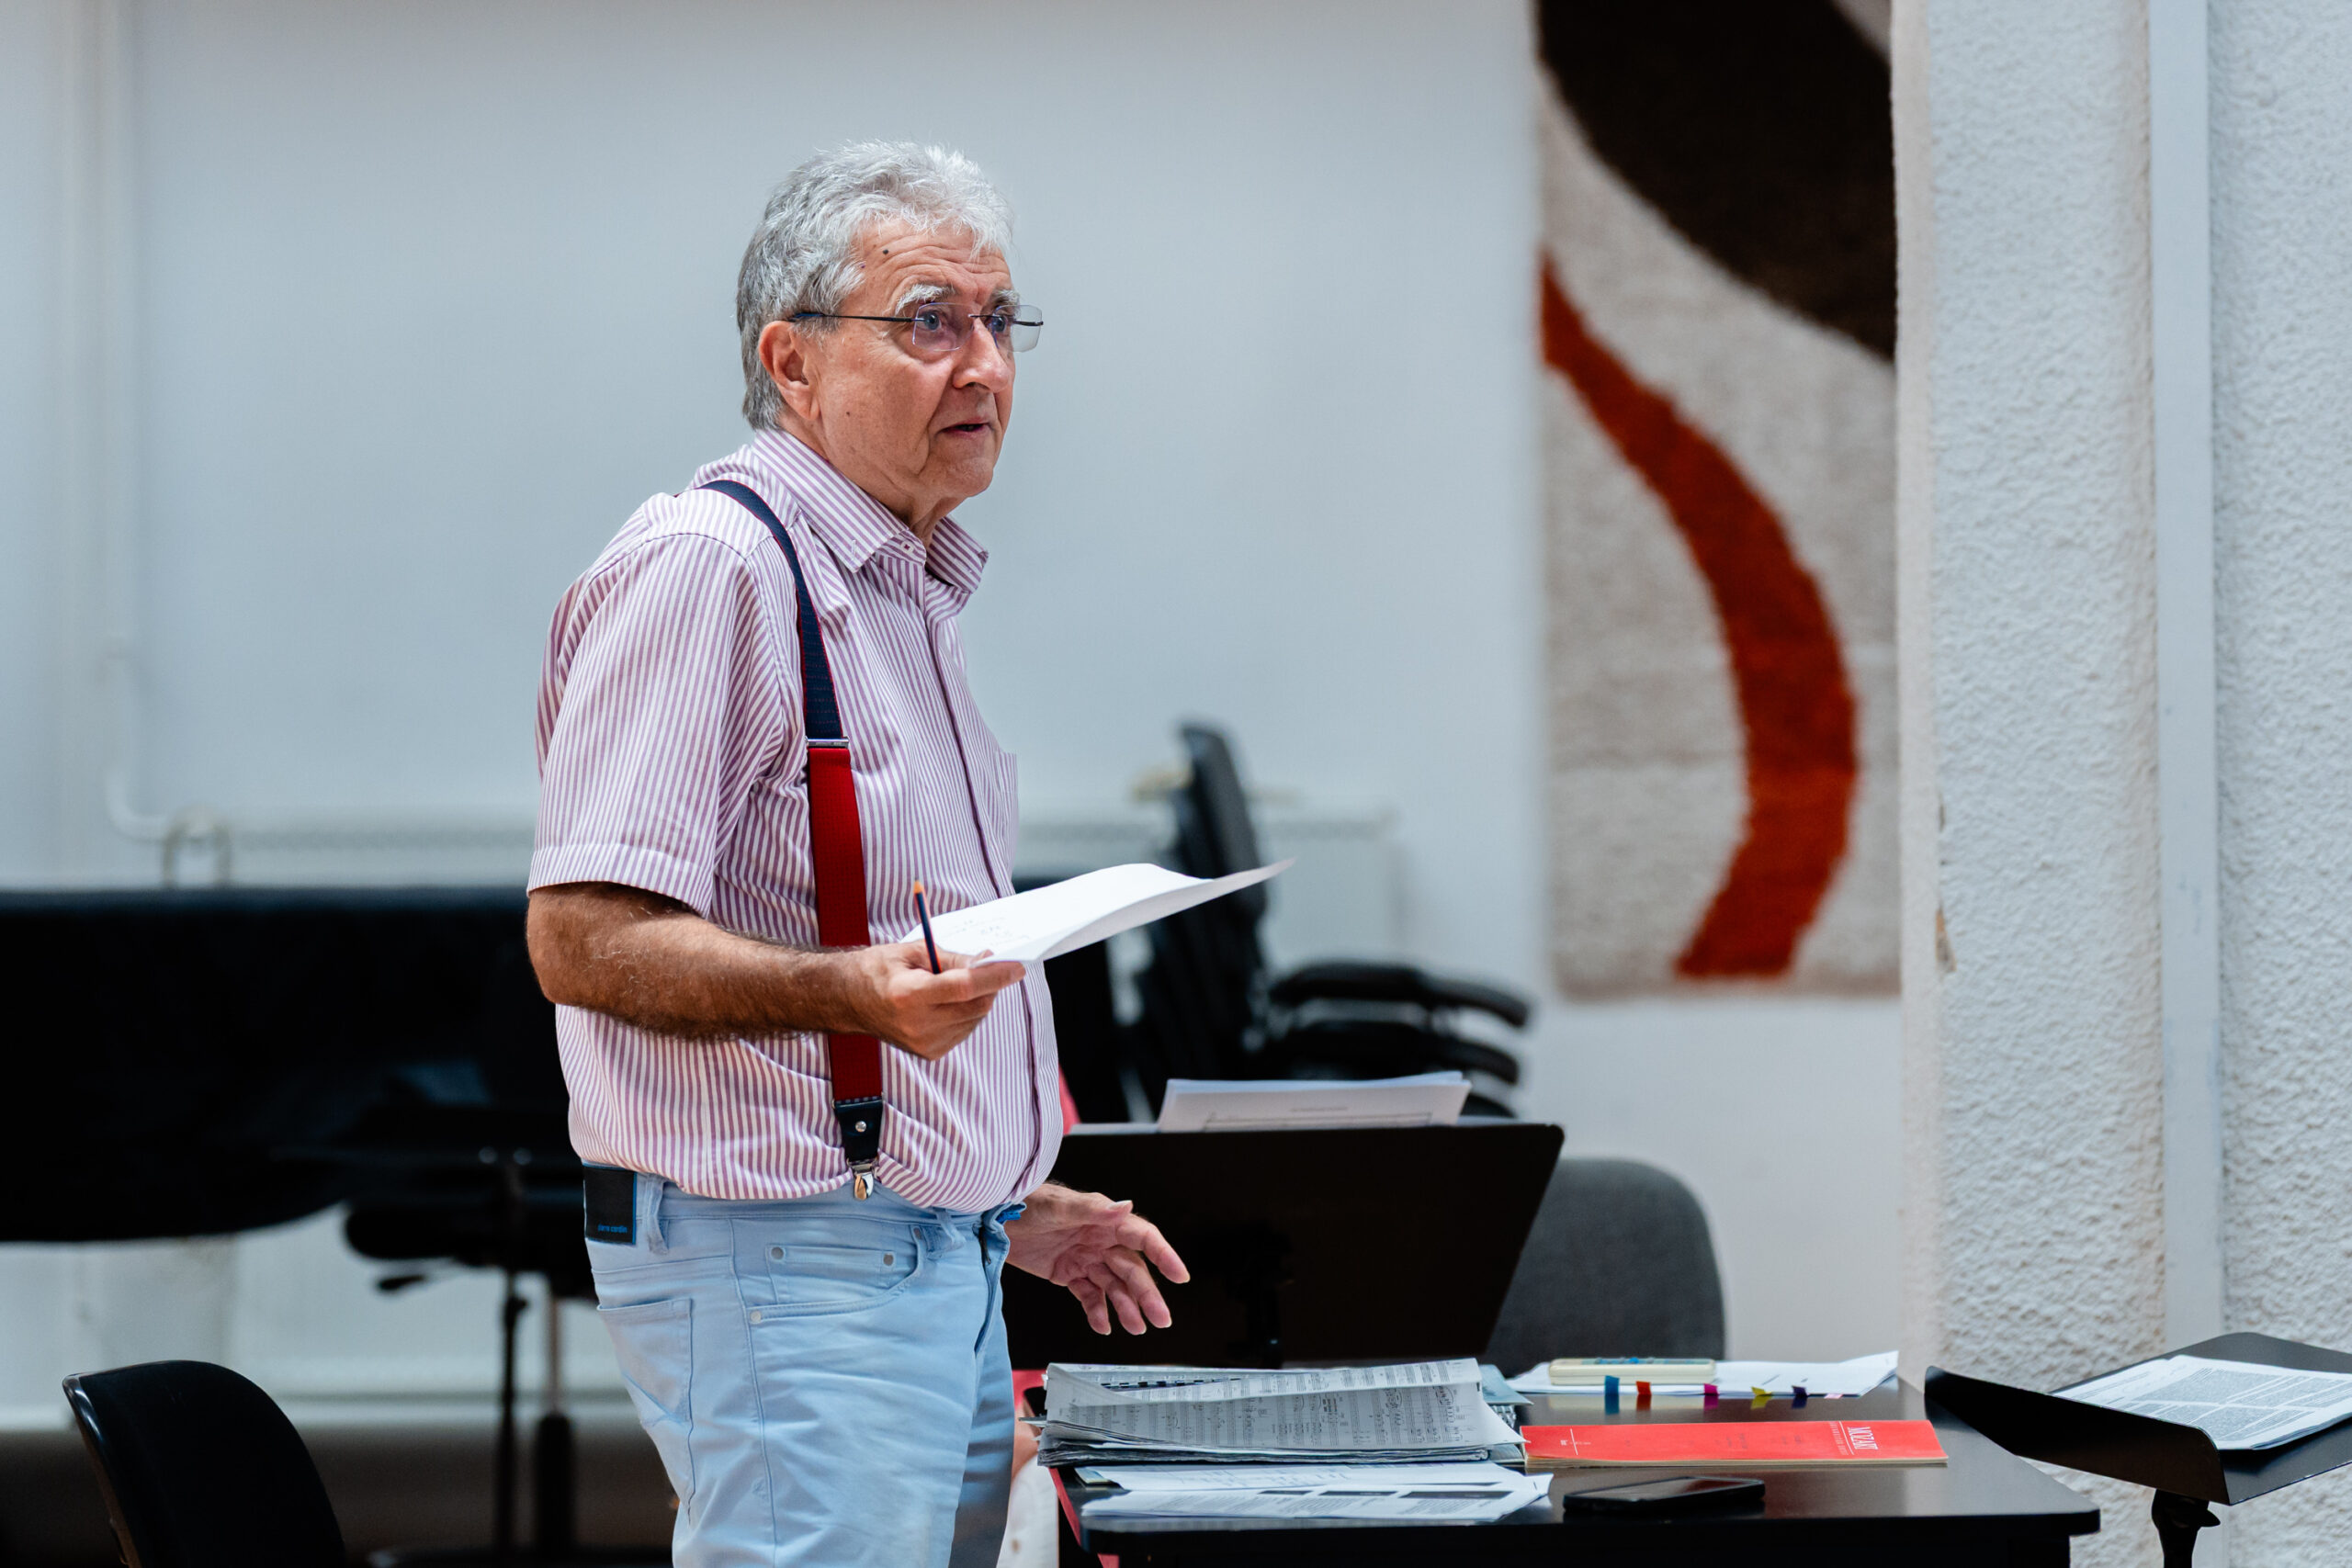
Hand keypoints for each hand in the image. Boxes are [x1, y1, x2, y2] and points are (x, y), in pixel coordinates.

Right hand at [851, 943, 1023, 1059]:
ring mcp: (923, 1043)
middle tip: (989, 966)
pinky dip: (967, 1013)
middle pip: (975, 1005)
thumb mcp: (913, 952)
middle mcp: (916, 1024)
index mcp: (908, 994)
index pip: (964, 987)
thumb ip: (953, 958)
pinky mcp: (929, 1053)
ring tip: (954, 984)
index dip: (994, 976)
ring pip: (974, 1018)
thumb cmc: (878, 970)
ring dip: (978, 998)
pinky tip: (948, 1002)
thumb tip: (987, 961)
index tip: (1015, 967)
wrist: (847, 1000)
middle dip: (990, 984)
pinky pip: (964, 1030)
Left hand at [1005, 1183, 1190, 1334]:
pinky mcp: (1067, 1273)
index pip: (1143, 1238)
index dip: (1164, 1256)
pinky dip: (1096, 1311)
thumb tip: (1125, 1207)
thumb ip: (1092, 1208)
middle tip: (1160, 1319)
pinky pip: (1088, 1295)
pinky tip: (1103, 1325)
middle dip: (1147, 1295)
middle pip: (1131, 1270)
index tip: (1179, 1275)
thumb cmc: (1027, 1201)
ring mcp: (1084, 1258)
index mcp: (1104, 1220)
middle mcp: (1099, 1240)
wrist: (994, 1218)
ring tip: (1135, 1328)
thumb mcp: (1059, 1206)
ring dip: (1126, 1307)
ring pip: (1113, 1287)